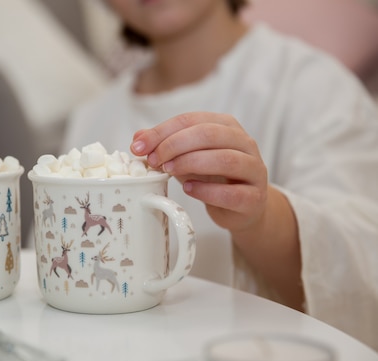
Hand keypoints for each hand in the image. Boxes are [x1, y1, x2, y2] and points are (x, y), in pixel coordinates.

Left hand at [130, 112, 268, 233]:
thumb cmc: (213, 178)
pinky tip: (189, 189)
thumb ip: (163, 146)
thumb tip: (137, 139)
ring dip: (191, 164)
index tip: (139, 147)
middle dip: (175, 145)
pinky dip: (207, 191)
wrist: (242, 208)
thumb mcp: (186, 158)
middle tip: (154, 160)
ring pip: (226, 159)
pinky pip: (232, 192)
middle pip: (210, 134)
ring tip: (169, 171)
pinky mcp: (255, 197)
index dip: (162, 132)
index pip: (191, 120)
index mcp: (226, 126)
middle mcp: (245, 143)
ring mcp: (254, 169)